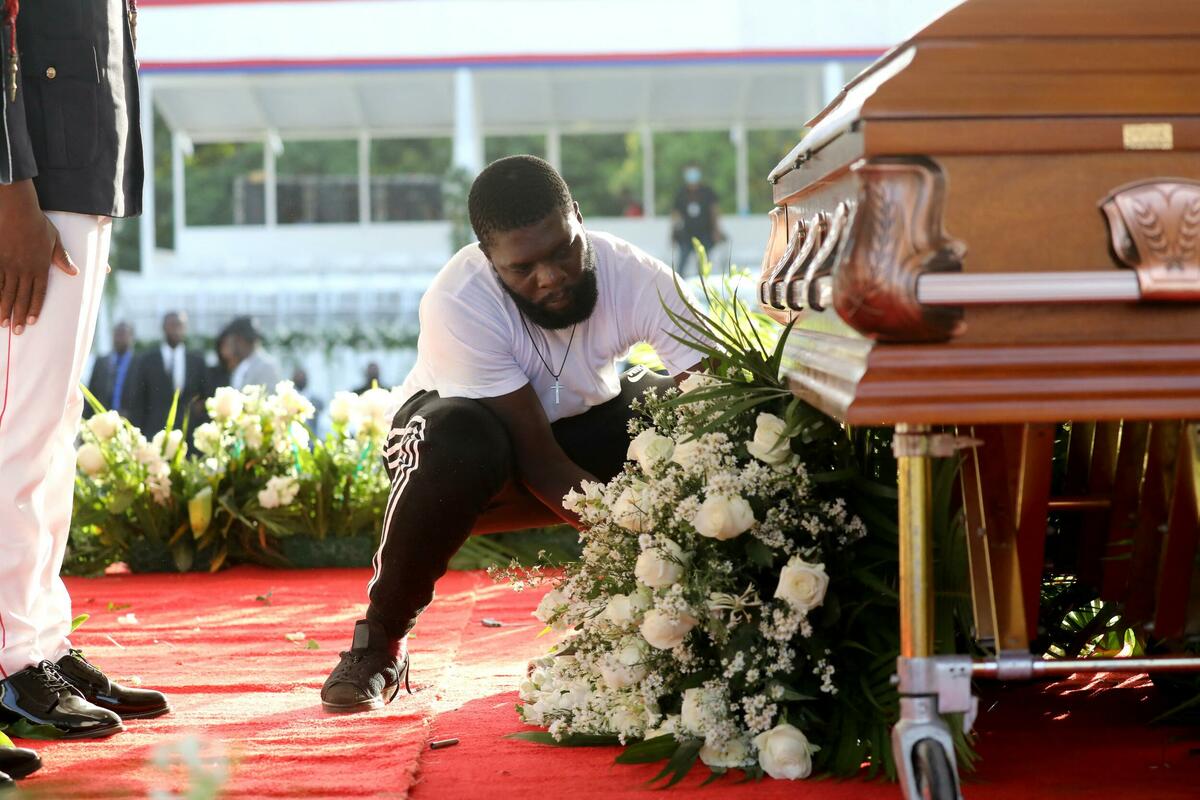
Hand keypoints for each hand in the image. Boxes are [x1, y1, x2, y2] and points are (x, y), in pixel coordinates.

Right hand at [0, 180, 78, 334]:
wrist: (18, 211)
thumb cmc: (39, 225)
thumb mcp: (56, 241)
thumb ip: (63, 258)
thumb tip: (75, 272)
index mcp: (41, 267)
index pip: (39, 293)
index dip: (35, 308)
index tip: (32, 322)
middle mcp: (25, 269)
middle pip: (21, 297)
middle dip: (19, 315)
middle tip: (16, 331)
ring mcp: (9, 265)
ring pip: (7, 292)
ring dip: (5, 309)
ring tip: (2, 323)